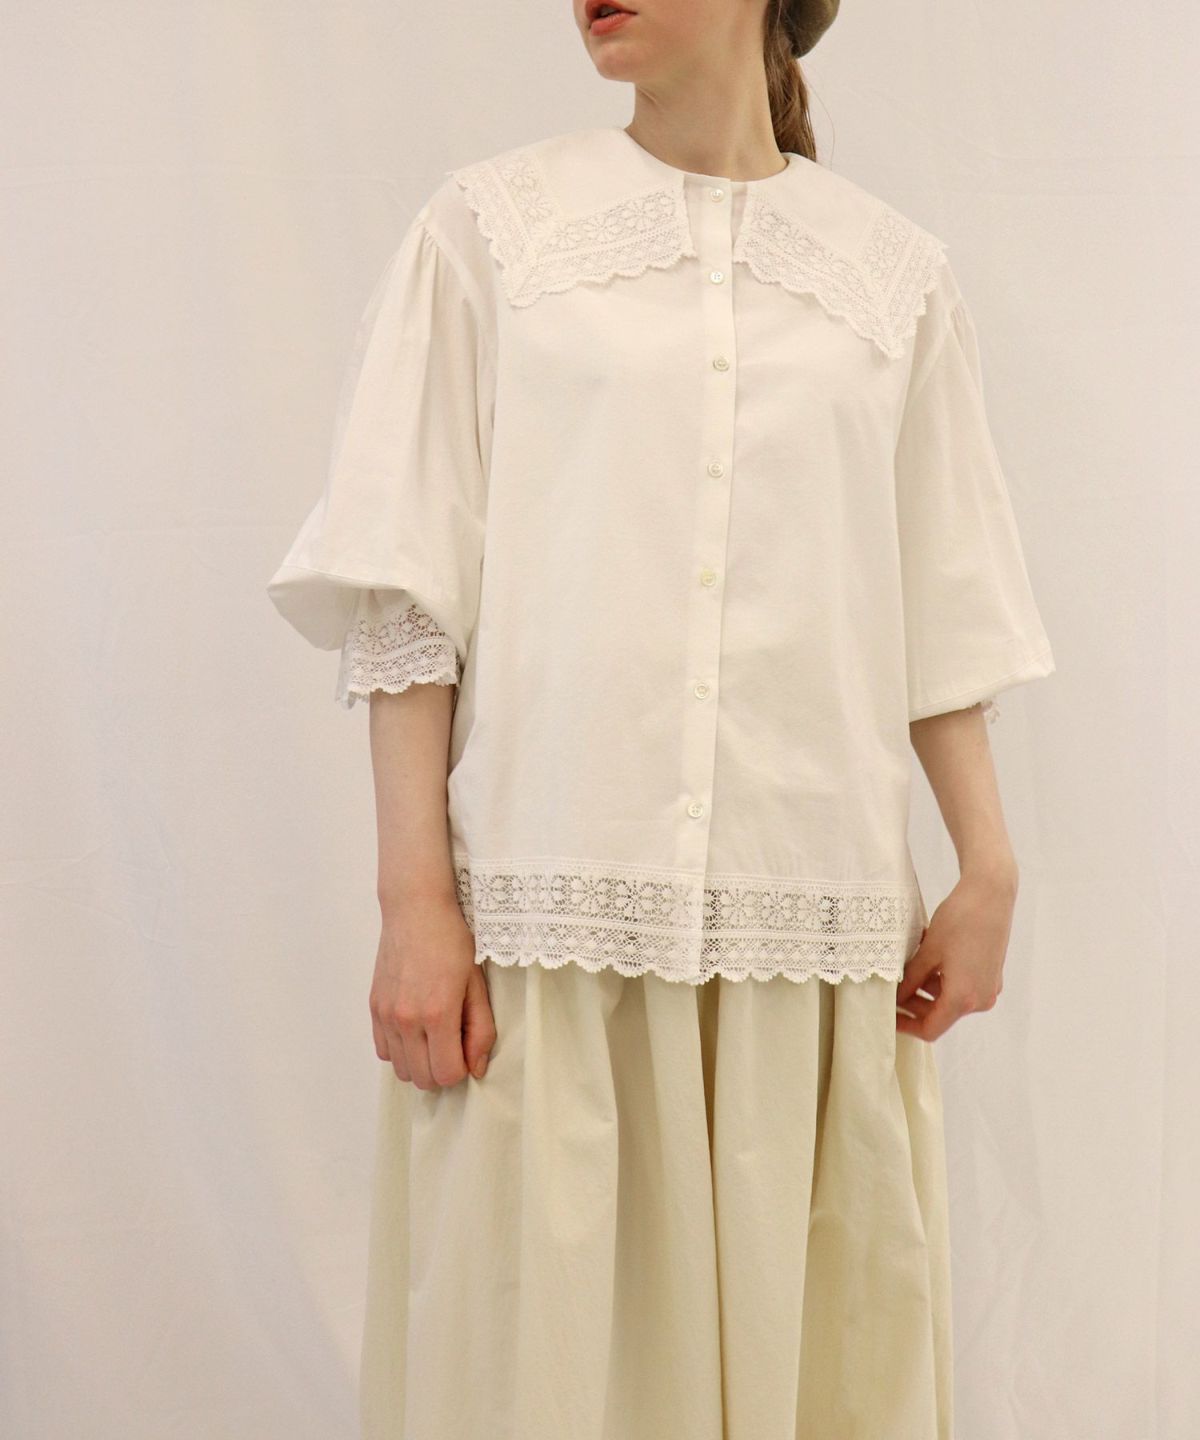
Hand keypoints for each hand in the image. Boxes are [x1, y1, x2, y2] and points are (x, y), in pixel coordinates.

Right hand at [369, 892, 496, 1089]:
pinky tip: (415, 1030)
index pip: (448, 1074)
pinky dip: (401, 1050)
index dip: (463, 1068)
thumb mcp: (477, 984)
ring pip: (401, 1070)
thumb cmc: (452, 941)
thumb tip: (476, 1068)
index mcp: (438, 1014)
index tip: (467, 1048)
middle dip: (443, 1070)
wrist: (416, 910)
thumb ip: (481, 1030)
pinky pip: (384, 1051)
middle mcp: (406, 1020)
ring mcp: (386, 1015)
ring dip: (420, 1063)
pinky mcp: (374, 1008)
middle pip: (423, 1079)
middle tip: (453, 1043)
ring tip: (434, 1037)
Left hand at [895, 869, 1016, 1041]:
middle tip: (893, 988)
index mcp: (964, 998)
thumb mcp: (927, 952)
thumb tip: (895, 998)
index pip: (930, 1030)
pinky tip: (928, 957)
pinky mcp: (991, 975)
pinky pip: (962, 986)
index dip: (906, 1026)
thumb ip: (910, 980)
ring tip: (909, 966)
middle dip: (914, 1005)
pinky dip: (942, 979)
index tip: (888, 1015)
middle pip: (940, 1015)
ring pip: (950, 1000)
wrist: (991, 894)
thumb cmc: (959, 920)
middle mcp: (981, 999)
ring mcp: (988, 987)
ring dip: (927, 989)